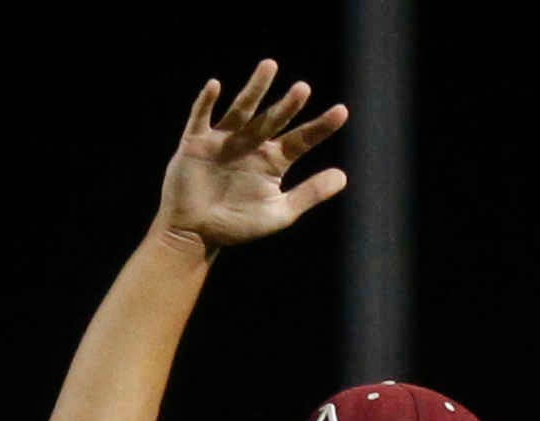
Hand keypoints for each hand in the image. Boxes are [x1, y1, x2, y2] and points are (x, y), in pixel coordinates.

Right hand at [155, 63, 348, 249]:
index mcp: (273, 160)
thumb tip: (343, 176)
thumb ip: (310, 193)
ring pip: (242, 110)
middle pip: (273, 120)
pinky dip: (206, 102)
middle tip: (303, 89)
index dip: (320, 127)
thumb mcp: (279, 213)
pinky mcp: (196, 142)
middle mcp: (252, 144)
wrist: (196, 234)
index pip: (301, 139)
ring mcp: (224, 140)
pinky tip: (215, 85)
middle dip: (288, 105)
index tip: (342, 112)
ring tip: (270, 66)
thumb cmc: (237, 225)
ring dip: (255, 89)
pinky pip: (201, 118)